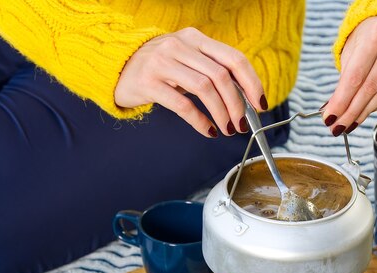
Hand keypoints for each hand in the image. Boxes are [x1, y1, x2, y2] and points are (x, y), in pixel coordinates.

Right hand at [114, 27, 266, 137]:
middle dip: (237, 105)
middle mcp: (179, 45)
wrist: (117, 67)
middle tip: (241, 125)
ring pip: (205, 89)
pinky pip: (182, 105)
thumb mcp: (186, 61)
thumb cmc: (159, 69)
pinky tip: (207, 130)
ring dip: (221, 114)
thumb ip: (212, 72)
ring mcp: (162, 62)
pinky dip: (200, 121)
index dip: (251, 82)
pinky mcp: (149, 82)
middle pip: (221, 76)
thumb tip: (245, 100)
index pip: (233, 58)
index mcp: (195, 38)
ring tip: (226, 129)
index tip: (260, 104)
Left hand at [322, 17, 376, 135]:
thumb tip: (334, 108)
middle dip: (352, 112)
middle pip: (370, 88)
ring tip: (351, 122)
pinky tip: (370, 110)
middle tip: (339, 127)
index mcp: (375, 34)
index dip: (341, 102)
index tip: (330, 119)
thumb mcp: (353, 46)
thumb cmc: (371, 33)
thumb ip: (345, 76)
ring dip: (366, 111)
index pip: (354, 77)